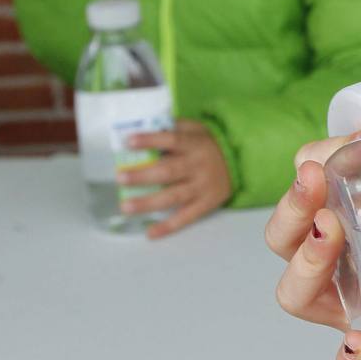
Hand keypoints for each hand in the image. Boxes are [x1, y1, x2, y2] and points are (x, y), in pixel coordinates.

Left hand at [120, 118, 232, 238]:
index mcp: (195, 145)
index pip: (172, 140)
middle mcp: (198, 166)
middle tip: (120, 178)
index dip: (151, 140)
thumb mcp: (197, 129)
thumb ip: (175, 127)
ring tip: (126, 206)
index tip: (129, 141)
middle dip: (143, 175)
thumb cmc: (208, 145)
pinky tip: (150, 233)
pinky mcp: (206, 204)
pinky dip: (168, 226)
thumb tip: (145, 126)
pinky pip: (186, 217)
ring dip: (149, 203)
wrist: (239, 163)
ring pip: (174, 196)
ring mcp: (202, 187)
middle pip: (169, 171)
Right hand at [268, 126, 360, 359]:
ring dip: (307, 261)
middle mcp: (331, 263)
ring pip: (297, 292)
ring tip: (330, 232)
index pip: (306, 183)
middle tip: (315, 181)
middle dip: (295, 206)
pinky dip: (350, 357)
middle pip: (284, 236)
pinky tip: (357, 344)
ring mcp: (349, 307)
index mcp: (339, 219)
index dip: (320, 157)